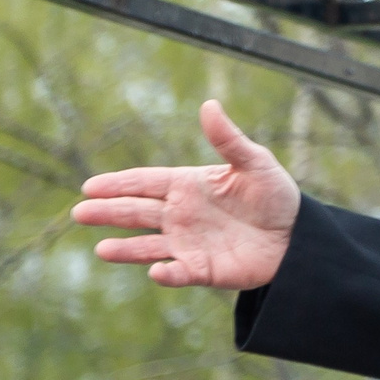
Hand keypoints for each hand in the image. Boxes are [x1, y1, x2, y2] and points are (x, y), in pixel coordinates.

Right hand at [72, 101, 300, 288]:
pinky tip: (156, 271)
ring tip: (102, 249)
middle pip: (136, 213)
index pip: (144, 183)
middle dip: (108, 212)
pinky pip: (180, 273)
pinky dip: (168, 274)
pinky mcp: (204, 270)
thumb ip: (229, 139)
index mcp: (187, 186)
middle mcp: (181, 215)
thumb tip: (209, 105)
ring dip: (126, 249)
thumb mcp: (256, 162)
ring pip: (148, 246)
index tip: (90, 186)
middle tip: (80, 212)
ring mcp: (189, 244)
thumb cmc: (276, 196)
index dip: (117, 184)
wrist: (299, 236)